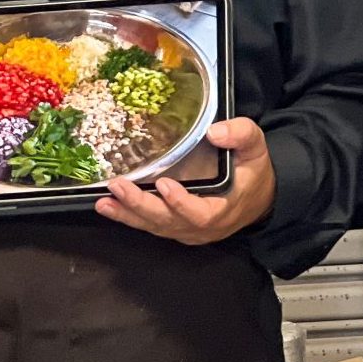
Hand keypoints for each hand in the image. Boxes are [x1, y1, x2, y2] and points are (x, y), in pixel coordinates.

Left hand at [94, 117, 275, 244]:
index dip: (181, 203)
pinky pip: (151, 226)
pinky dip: (129, 217)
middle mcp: (203, 226)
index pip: (201, 214)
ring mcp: (187, 230)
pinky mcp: (176, 228)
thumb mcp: (255, 147)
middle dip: (142, 206)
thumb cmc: (253, 171)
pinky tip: (108, 206)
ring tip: (104, 201)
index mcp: (224, 209)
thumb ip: (241, 135)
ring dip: (128, 214)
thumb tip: (215, 131)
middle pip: (169, 222)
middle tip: (118, 188)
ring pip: (155, 227)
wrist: (258, 198)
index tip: (164, 184)